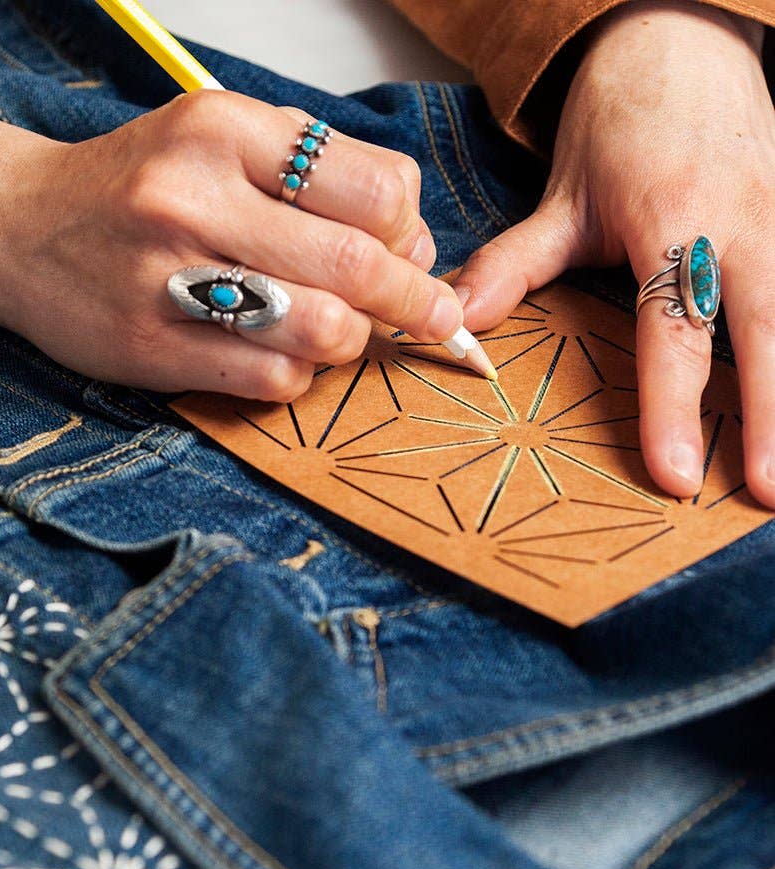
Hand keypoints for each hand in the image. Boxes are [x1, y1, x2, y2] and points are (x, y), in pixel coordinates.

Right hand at [0, 86, 481, 400]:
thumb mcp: (214, 140)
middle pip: (360, 263)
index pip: (377, 187)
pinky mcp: (148, 347)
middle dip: (412, 302)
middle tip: (427, 318)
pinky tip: (277, 355)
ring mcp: (166, 278)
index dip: (414, 232)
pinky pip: (269, 377)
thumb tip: (414, 242)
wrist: (11, 225)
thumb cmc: (128, 188)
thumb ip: (310, 175)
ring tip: (334, 334)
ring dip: (349, 343)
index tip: (411, 254)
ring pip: (322, 329)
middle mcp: (194, 197)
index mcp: (222, 129)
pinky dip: (295, 375)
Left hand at [449, 2, 774, 507]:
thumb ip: (513, 264)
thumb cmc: (621, 123)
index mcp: (676, 220)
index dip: (674, 406)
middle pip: (765, 331)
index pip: (675, 331)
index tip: (675, 473)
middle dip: (770, 416)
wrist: (682, 44)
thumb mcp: (562, 195)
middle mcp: (741, 225)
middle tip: (765, 493)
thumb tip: (456, 320)